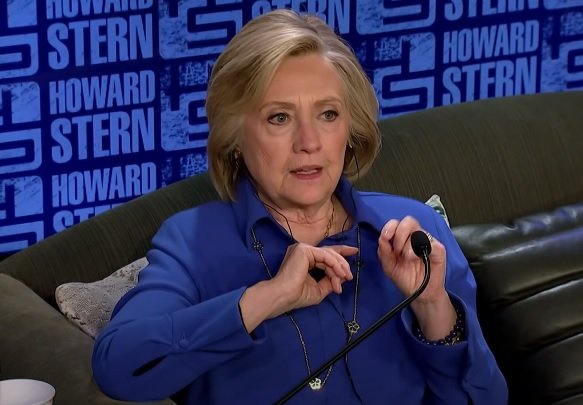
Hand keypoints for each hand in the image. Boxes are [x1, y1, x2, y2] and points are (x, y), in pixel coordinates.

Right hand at [268, 243, 356, 317]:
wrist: (283, 297)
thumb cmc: (297, 296)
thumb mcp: (319, 289)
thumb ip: (330, 280)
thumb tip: (344, 275)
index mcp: (303, 259)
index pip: (325, 254)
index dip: (340, 253)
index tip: (354, 251)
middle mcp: (302, 251)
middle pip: (328, 253)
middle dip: (342, 263)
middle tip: (350, 275)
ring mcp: (302, 249)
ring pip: (328, 255)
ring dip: (339, 267)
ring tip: (346, 278)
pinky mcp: (304, 250)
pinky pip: (325, 255)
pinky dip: (334, 264)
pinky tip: (340, 274)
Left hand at [378, 216, 455, 338]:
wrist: (419, 294)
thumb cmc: (406, 278)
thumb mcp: (389, 266)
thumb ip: (384, 251)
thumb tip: (382, 239)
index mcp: (403, 238)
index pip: (397, 223)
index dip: (390, 227)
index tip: (385, 237)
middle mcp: (416, 237)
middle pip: (409, 221)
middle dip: (399, 234)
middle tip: (397, 250)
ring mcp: (428, 242)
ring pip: (418, 231)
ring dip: (407, 244)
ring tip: (407, 258)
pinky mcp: (439, 249)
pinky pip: (430, 242)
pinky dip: (419, 250)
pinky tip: (415, 259)